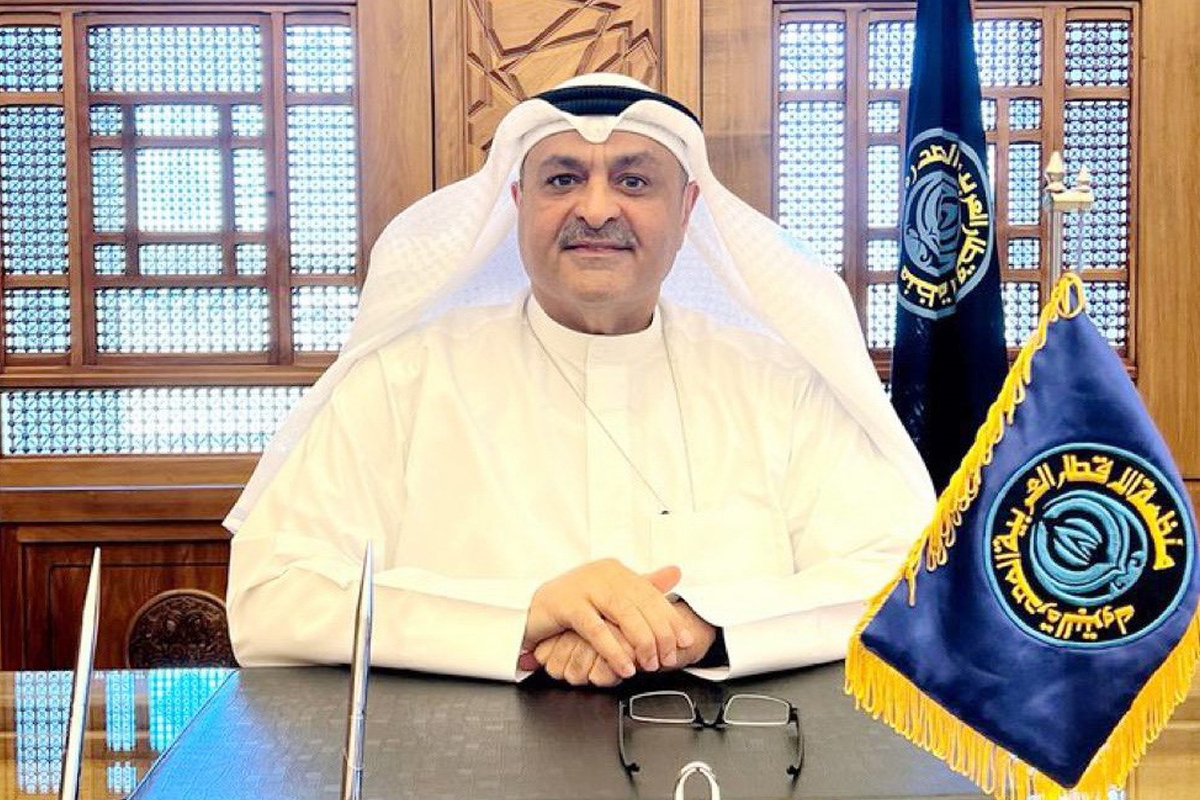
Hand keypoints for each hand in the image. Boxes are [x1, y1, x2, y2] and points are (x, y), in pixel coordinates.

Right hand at [522, 559, 692, 678]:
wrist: (533, 610)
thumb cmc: (574, 604)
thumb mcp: (612, 594)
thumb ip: (643, 586)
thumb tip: (676, 572)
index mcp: (616, 570)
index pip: (652, 593)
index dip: (671, 618)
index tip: (685, 640)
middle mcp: (602, 573)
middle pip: (642, 604)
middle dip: (660, 635)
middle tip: (668, 658)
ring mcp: (584, 586)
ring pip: (623, 614)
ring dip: (641, 643)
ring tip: (648, 664)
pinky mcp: (566, 604)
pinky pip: (596, 630)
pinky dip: (614, 650)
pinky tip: (624, 666)